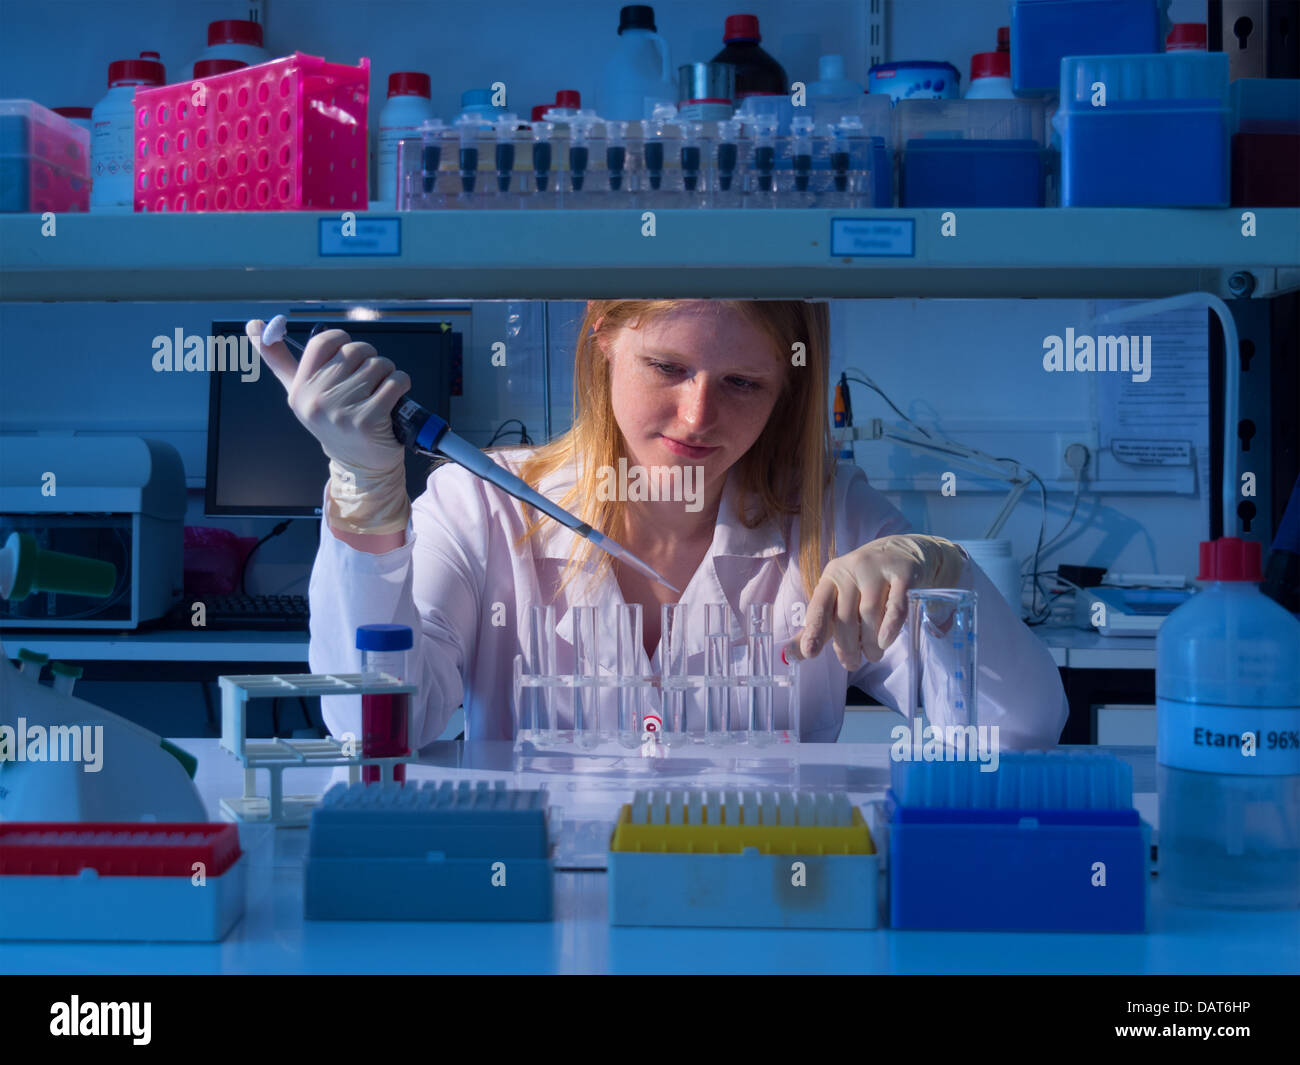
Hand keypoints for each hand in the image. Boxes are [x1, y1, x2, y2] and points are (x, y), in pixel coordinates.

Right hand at [245, 319, 409, 472]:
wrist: (360, 467)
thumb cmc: (336, 423)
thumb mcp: (303, 394)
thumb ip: (278, 360)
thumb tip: (252, 324)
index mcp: (299, 389)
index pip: (322, 342)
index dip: (343, 342)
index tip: (349, 356)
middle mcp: (316, 400)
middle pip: (355, 351)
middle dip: (370, 360)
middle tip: (369, 381)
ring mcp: (341, 411)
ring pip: (378, 364)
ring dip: (387, 373)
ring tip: (380, 392)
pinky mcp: (368, 420)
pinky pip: (395, 381)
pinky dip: (401, 384)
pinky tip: (394, 398)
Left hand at [783, 534, 965, 669]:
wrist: (905, 551)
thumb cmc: (866, 582)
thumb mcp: (840, 597)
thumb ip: (819, 625)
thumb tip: (793, 653)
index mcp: (832, 576)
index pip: (819, 606)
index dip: (814, 630)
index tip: (810, 652)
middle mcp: (852, 570)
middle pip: (845, 616)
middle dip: (847, 647)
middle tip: (852, 664)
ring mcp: (878, 570)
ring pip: (869, 614)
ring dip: (870, 643)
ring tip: (872, 655)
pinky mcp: (903, 574)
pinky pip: (895, 606)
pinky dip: (890, 627)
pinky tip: (885, 642)